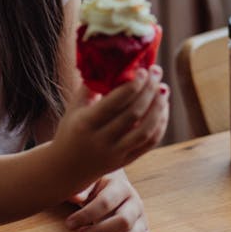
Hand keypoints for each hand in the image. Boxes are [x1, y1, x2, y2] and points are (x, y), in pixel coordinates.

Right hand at [51, 66, 169, 195]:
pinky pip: (149, 143)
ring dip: (158, 108)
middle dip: (149, 90)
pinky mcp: (127, 161)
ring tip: (163, 89)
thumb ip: (91, 86)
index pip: (115, 103)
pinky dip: (160, 124)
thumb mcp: (74, 107)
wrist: (66, 168)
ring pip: (145, 131)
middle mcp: (102, 141)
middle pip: (134, 114)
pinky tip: (162, 108)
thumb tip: (112, 63)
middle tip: (157, 72)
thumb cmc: (71, 130)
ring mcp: (116, 153)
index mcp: (86, 124)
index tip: (143, 69)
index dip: (133, 85)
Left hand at [66, 170, 155, 231]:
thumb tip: (75, 197)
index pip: (106, 202)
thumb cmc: (97, 187)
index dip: (86, 215)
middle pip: (123, 222)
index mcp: (121, 187)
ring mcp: (142, 220)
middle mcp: (135, 203)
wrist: (112, 186)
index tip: (69, 223)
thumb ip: (82, 188)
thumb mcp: (89, 182)